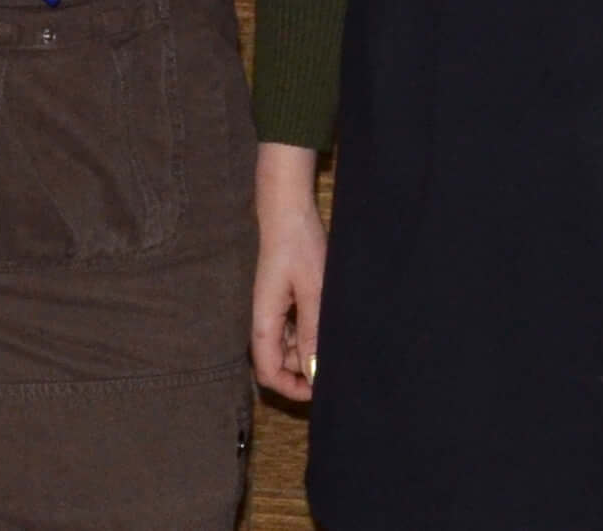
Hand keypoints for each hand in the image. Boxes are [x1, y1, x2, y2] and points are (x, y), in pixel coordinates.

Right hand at [251, 143, 328, 400]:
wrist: (289, 212)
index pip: (268, 373)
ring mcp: (273, 311)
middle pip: (279, 363)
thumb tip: (314, 371)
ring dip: (310, 351)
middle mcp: (264, 321)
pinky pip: (294, 329)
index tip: (319, 391)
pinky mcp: (283, 301)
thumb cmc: (300, 247)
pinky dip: (310, 333)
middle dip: (304, 370)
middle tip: (337, 363)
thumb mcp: (314, 292)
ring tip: (338, 339)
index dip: (291, 388)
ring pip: (289, 347)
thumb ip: (312, 332)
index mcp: (264, 322)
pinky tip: (330, 323)